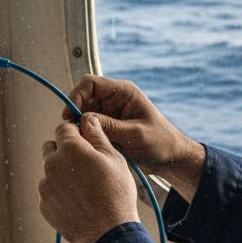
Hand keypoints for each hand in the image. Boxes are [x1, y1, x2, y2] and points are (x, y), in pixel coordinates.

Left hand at [39, 116, 140, 242]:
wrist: (108, 233)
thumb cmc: (116, 195)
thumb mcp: (115, 158)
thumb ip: (97, 135)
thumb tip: (88, 120)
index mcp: (70, 149)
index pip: (63, 128)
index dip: (76, 132)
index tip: (85, 141)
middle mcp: (52, 165)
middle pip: (51, 147)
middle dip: (65, 151)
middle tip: (85, 165)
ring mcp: (45, 186)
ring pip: (50, 170)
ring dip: (62, 172)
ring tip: (84, 187)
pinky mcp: (44, 204)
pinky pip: (50, 190)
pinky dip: (60, 192)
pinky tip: (78, 201)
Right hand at [65, 75, 205, 200]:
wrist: (171, 159)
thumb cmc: (161, 142)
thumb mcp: (135, 134)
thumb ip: (110, 126)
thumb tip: (82, 119)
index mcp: (124, 92)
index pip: (91, 83)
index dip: (76, 95)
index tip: (70, 114)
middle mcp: (114, 100)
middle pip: (83, 98)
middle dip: (75, 113)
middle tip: (72, 131)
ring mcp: (110, 114)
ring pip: (83, 114)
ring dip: (80, 126)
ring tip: (81, 141)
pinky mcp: (108, 128)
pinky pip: (89, 128)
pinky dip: (85, 135)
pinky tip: (87, 146)